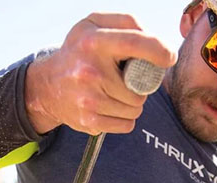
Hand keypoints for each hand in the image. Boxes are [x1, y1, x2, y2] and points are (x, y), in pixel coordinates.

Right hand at [25, 13, 175, 134]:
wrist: (47, 86)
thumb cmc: (79, 52)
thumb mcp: (94, 24)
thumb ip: (126, 23)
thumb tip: (158, 44)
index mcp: (94, 42)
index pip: (136, 43)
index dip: (159, 50)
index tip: (169, 57)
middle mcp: (90, 71)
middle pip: (141, 86)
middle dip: (141, 85)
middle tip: (126, 80)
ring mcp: (90, 99)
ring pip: (136, 108)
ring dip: (133, 103)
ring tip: (115, 93)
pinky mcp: (90, 122)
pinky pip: (126, 125)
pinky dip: (124, 119)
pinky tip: (110, 108)